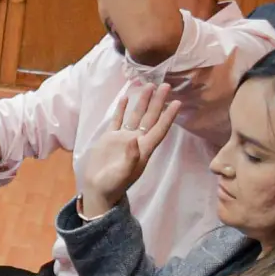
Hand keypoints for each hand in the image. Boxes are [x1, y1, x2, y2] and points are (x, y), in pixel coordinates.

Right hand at [75, 82, 179, 216]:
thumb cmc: (113, 185)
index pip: (159, 129)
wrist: (98, 190)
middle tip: (165, 85)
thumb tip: (134, 140)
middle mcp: (136, 141)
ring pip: (136, 116)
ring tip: (148, 86)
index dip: (168, 116)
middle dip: (158, 102)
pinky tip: (125, 98)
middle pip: (150, 118)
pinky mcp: (110, 138)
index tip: (177, 102)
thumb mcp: (122, 174)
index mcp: (143, 149)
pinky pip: (118, 120)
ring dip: (142, 102)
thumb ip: (130, 158)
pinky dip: (122, 110)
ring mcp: (123, 138)